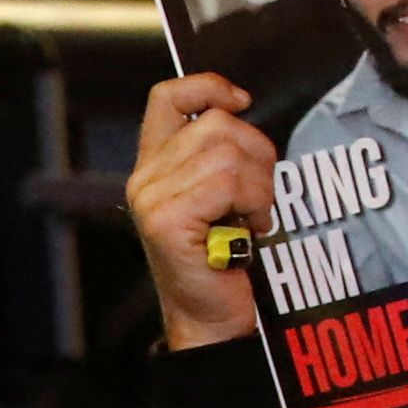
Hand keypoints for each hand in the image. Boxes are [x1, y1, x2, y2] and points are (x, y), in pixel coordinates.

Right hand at [128, 73, 277, 350]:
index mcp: (154, 165)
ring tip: (256, 215)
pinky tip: (252, 229)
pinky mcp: (167, 220)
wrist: (212, 321)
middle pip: (216, 123)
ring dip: (259, 184)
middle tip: (261, 194)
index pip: (167, 97)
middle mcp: (145, 178)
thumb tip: (247, 115)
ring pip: (227, 153)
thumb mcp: (220, 198)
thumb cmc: (223, 262)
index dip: (207, 86)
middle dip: (257, 154)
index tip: (242, 100)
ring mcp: (152, 199)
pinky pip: (227, 183)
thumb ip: (221, 157)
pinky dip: (253, 203)